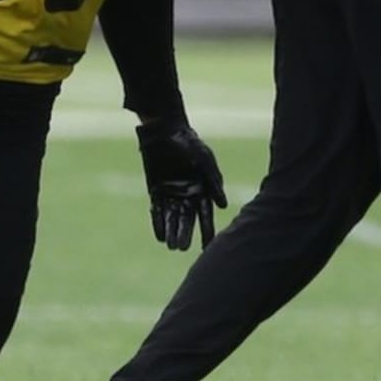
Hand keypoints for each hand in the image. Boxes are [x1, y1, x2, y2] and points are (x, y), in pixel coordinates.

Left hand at [137, 120, 227, 250]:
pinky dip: (158, 223)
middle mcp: (188, 195)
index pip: (206, 215)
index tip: (207, 247)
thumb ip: (214, 182)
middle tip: (182, 249)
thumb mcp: (204, 160)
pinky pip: (157, 211)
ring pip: (173, 218)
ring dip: (172, 232)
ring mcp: (171, 194)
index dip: (207, 231)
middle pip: (188, 220)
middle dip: (186, 234)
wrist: (163, 131)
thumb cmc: (188, 143)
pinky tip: (160, 236)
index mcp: (202, 189)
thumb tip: (223, 206)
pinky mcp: (156, 192)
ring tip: (171, 247)